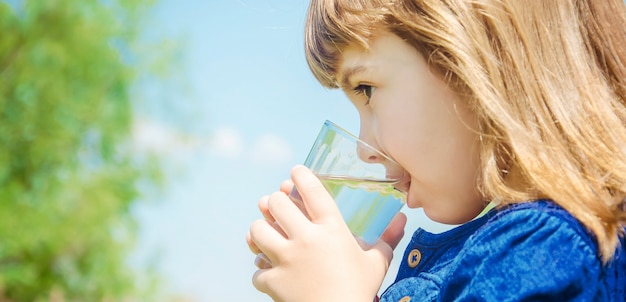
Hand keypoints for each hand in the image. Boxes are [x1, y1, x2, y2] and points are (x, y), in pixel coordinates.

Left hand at [246, 165, 405, 301]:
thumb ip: (388, 239)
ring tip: (265, 232)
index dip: (300, 176)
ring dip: (260, 230)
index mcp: (332, 230)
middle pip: (276, 204)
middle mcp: (305, 239)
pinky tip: (268, 269)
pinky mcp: (272, 280)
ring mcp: (285, 259)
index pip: (311, 191)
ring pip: (257, 230)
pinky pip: (256, 269)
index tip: (295, 172)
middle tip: (276, 205)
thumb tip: (402, 219)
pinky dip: (261, 270)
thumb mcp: (376, 263)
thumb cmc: (359, 292)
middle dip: (274, 201)